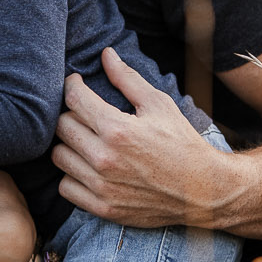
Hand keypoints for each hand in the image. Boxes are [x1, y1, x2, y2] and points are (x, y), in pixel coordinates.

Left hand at [52, 47, 238, 227]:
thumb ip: (127, 78)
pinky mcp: (102, 208)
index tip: (78, 84)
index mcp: (117, 129)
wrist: (203, 192)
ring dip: (69, 144)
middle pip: (61, 126)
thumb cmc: (182, 143)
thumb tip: (105, 54)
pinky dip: (72, 175)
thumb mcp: (159, 104)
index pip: (73, 99)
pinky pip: (65, 186)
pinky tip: (89, 166)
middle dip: (71, 113)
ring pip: (59, 156)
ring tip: (86, 139)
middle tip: (85, 113)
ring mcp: (101, 186)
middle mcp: (104, 158)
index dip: (72, 85)